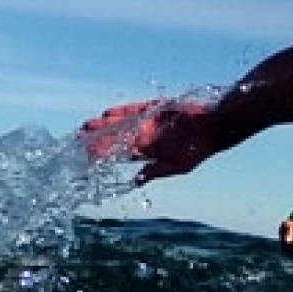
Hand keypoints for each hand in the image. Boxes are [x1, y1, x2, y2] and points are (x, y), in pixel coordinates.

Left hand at [80, 99, 217, 183]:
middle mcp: (145, 137)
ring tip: (85, 126)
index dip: (106, 157)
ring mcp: (148, 122)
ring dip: (104, 125)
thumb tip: (136, 182)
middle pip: (117, 139)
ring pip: (121, 124)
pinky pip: (134, 110)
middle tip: (79, 141)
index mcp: (149, 153)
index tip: (88, 158)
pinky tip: (107, 114)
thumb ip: (155, 172)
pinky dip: (121, 112)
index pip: (121, 156)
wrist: (213, 126)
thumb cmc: (198, 150)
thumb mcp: (177, 166)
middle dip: (99, 140)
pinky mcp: (154, 109)